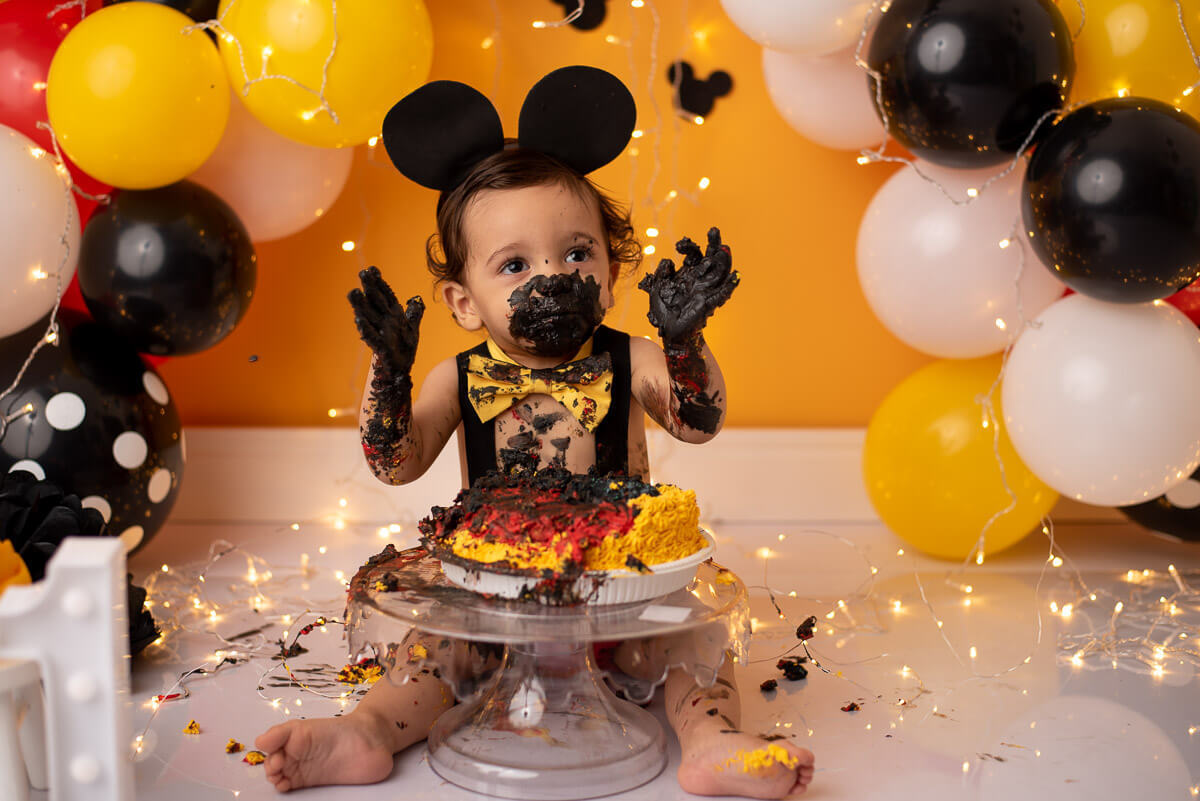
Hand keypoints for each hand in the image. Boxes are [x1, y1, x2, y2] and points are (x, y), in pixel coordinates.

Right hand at [348, 266, 424, 377]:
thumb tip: (417, 299)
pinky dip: (366, 329)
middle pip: (375, 301)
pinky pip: (371, 336)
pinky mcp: (380, 347)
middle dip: (370, 288)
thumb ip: (414, 313)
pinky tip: (360, 320)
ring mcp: (380, 333)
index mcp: (392, 314)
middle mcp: (384, 321)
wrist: (401, 368)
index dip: (379, 283)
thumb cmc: (404, 348)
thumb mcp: (412, 327)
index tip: (373, 269)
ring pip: (368, 316)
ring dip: (361, 305)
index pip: (385, 295)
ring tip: (353, 292)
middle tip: (363, 273)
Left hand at [638, 227, 738, 343]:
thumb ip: (661, 274)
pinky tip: (735, 276)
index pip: (693, 253)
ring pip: (720, 272)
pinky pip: (722, 294)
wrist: (668, 332)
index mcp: (687, 272)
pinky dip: (730, 286)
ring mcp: (706, 290)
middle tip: (713, 230)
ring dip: (724, 260)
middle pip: (712, 257)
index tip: (680, 245)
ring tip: (725, 248)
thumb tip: (669, 261)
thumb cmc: (663, 310)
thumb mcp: (656, 289)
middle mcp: (699, 278)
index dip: (688, 246)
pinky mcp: (709, 304)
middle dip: (714, 244)